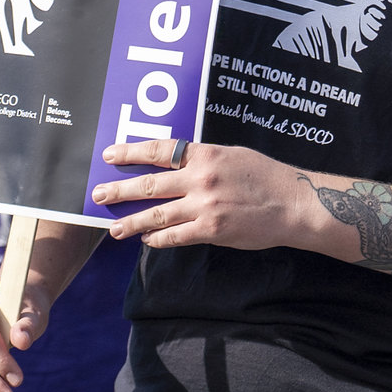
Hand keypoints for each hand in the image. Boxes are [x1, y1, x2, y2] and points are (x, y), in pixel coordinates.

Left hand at [90, 140, 308, 250]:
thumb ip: (203, 158)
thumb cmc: (266, 176)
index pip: (158, 150)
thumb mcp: (233, 155)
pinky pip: (175, 236)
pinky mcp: (211, 230)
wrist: (293, 204)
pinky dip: (157, 239)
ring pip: (156, 214)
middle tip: (98, 194)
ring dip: (131, 222)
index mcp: (205, 154)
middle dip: (119, 190)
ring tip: (113, 227)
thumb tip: (176, 161)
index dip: (130, 152)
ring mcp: (204, 205)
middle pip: (148, 184)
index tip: (109, 154)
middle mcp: (200, 178)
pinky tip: (147, 240)